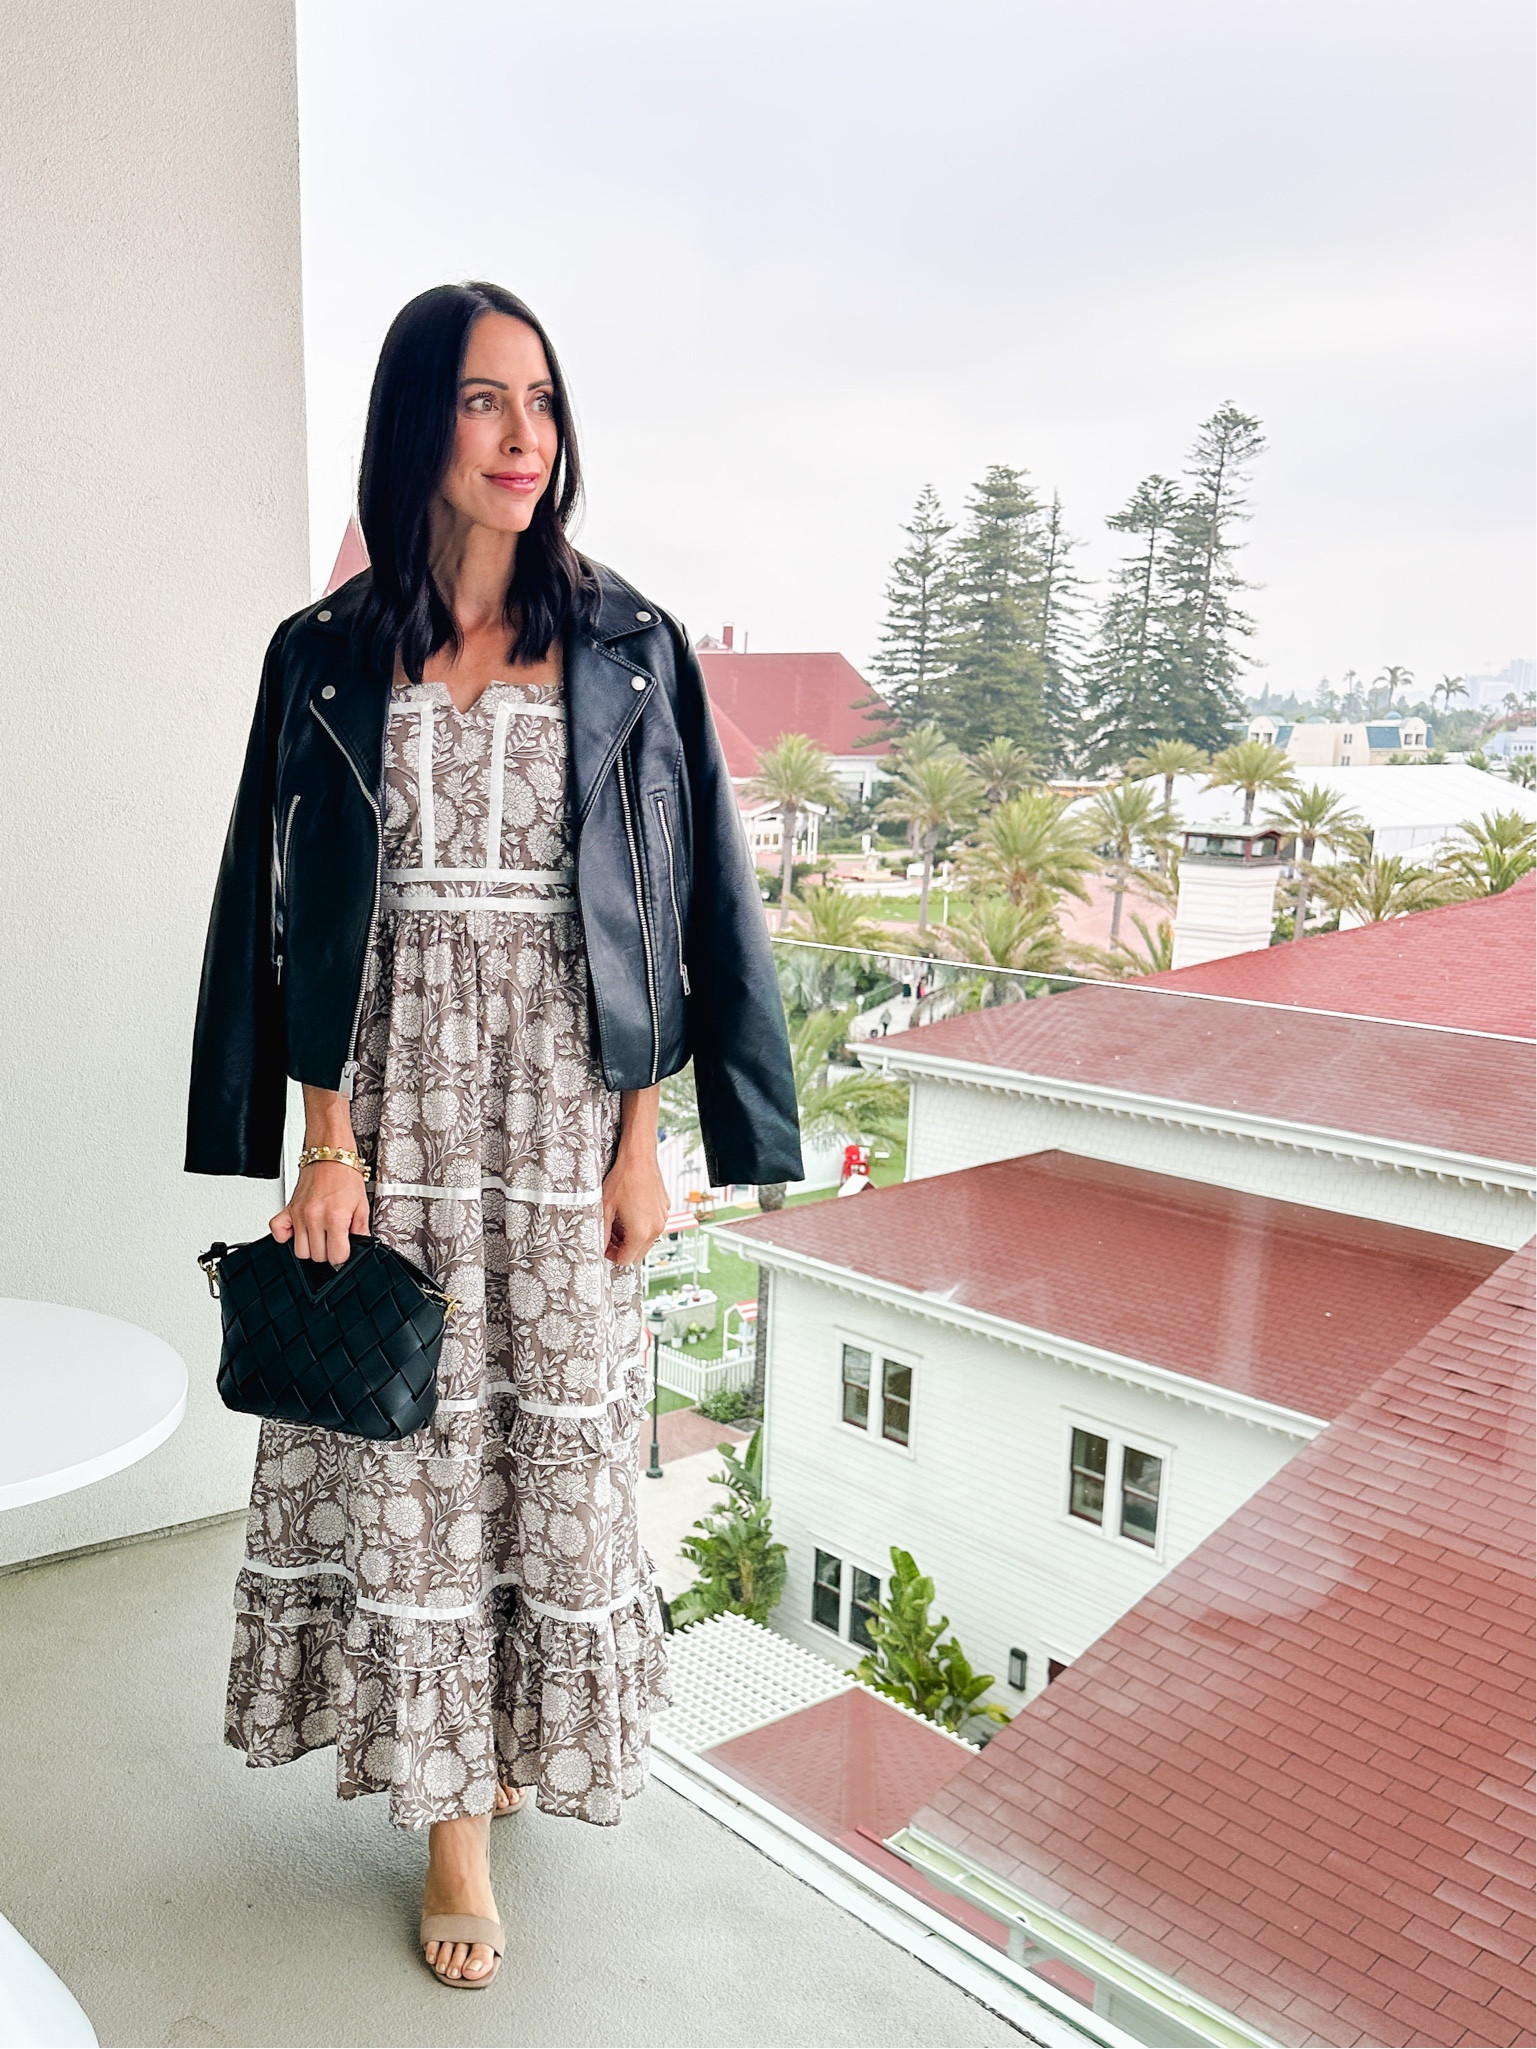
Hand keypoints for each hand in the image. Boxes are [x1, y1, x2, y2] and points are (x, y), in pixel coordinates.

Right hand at [270, 1162, 370, 1266]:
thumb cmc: (345, 1175)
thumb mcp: (362, 1204)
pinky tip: (299, 1231)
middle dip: (328, 1252)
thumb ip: (361, 1229)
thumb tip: (361, 1245)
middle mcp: (314, 1217)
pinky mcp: (288, 1208)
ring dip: (310, 1247)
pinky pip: (277, 1232)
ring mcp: (299, 1214)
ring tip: (320, 1235)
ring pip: (299, 1251)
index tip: (345, 1247)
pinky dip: (285, 1236)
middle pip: (317, 1257)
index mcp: (335, 1217)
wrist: (330, 1155)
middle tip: (334, 1239)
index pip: (336, 1256)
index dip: (343, 1255)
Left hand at [600, 1143, 669, 1266]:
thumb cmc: (622, 1180)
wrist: (639, 1158)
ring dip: (633, 1237)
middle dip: (623, 1248)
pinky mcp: (665, 1209)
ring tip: (619, 1221)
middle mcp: (655, 1229)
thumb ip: (602, 1232)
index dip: (612, 1256)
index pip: (626, 1259)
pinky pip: (653, 1225)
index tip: (605, 1245)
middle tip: (610, 1234)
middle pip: (638, 1253)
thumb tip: (599, 1247)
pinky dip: (642, 1225)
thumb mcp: (605, 1208)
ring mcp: (663, 1218)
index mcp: (640, 1232)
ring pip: (647, 1240)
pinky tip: (631, 1210)